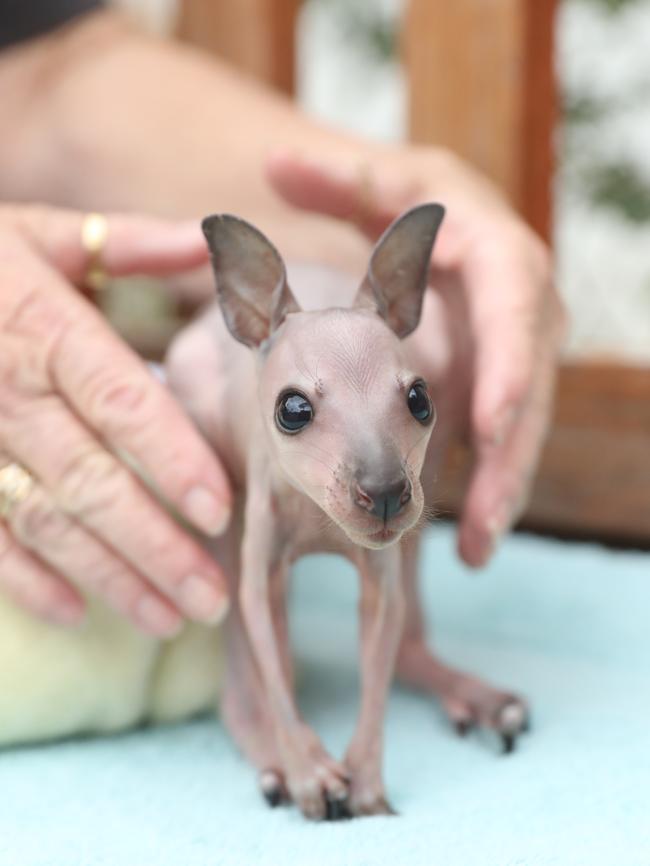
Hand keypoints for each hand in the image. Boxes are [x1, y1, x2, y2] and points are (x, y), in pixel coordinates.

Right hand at [0, 205, 230, 633]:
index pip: (121, 400)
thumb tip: (210, 240)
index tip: (221, 510)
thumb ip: (126, 244)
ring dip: (108, 576)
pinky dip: (26, 581)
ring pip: (45, 520)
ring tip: (169, 620)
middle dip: (154, 546)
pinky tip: (78, 614)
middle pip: (90, 480)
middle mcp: (7, 392)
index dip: (171, 457)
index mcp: (45, 328)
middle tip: (212, 597)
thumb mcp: (43, 235)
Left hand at [267, 148, 564, 565]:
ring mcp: (517, 352)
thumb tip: (274, 163)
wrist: (439, 224)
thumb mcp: (378, 182)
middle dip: (511, 456)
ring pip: (522, 427)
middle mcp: (523, 309)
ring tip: (476, 554)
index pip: (515, 309)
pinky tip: (469, 545)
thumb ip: (335, 179)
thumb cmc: (407, 203)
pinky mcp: (503, 384)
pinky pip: (502, 440)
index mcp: (498, 254)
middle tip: (485, 524)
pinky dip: (488, 487)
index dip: (508, 368)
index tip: (488, 424)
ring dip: (504, 490)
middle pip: (530, 387)